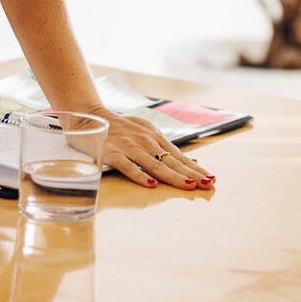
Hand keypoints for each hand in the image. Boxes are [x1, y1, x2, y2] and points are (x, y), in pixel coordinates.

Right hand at [89, 106, 214, 189]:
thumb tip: (189, 160)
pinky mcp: (112, 154)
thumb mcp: (145, 132)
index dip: (196, 168)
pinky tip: (151, 184)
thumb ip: (164, 147)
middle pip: (171, 161)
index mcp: (155, 137)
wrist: (90, 116)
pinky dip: (139, 175)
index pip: (179, 156)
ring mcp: (129, 147)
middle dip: (191, 174)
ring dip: (173, 176)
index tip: (211, 179)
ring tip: (189, 186)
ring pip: (155, 164)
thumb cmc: (120, 128)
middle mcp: (146, 141)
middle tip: (207, 185)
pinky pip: (128, 166)